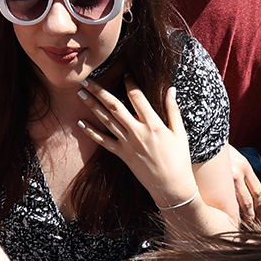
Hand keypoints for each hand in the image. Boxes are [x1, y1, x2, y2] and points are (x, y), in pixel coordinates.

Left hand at [76, 79, 199, 210]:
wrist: (172, 188)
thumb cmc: (180, 160)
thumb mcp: (180, 133)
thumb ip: (173, 110)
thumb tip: (171, 89)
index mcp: (153, 124)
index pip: (137, 97)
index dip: (129, 82)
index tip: (124, 73)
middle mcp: (137, 132)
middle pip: (114, 105)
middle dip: (99, 90)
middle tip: (86, 78)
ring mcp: (127, 144)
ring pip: (105, 120)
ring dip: (92, 105)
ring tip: (80, 92)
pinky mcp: (122, 155)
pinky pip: (103, 141)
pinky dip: (91, 132)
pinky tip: (80, 122)